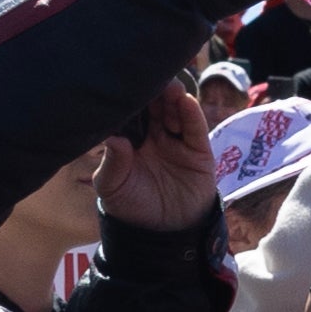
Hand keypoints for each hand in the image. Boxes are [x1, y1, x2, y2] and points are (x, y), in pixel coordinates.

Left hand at [88, 78, 219, 231]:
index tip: (124, 82)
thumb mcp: (112, 188)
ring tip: (168, 87)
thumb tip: (115, 138)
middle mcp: (153, 137)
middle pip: (154, 106)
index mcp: (129, 141)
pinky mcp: (198, 152)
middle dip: (152, 91)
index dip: (128, 98)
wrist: (163, 235)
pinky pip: (194, 129)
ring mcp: (176, 142)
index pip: (130, 113)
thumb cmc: (131, 209)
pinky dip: (191, 113)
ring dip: (171, 97)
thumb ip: (113, 164)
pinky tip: (184, 101)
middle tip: (147, 76)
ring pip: (174, 112)